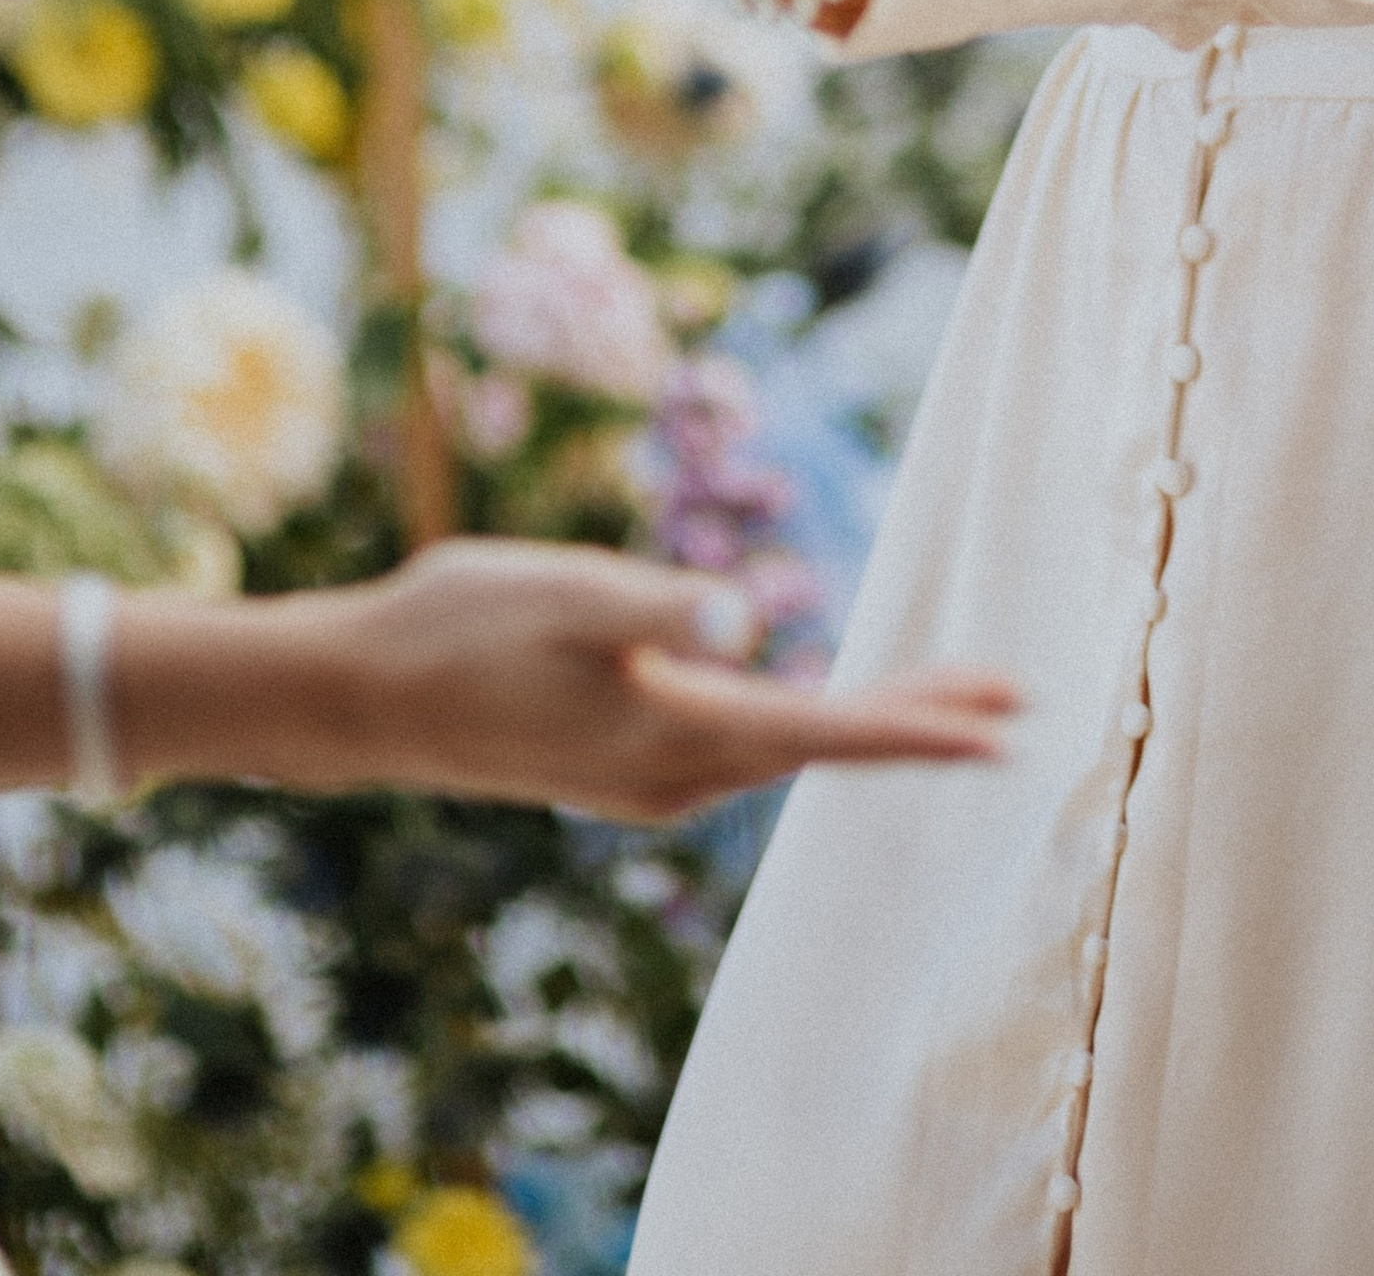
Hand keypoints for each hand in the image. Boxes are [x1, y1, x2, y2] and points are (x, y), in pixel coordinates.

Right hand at [314, 538, 1016, 819]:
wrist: (362, 699)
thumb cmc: (457, 630)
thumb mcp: (562, 594)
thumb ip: (655, 606)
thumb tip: (741, 620)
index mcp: (673, 730)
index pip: (825, 730)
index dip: (919, 726)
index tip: (1004, 728)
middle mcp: (674, 773)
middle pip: (823, 745)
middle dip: (920, 722)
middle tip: (1011, 700)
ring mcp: (647, 779)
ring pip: (785, 749)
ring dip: (867, 724)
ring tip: (943, 698)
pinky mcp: (620, 765)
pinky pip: (742, 748)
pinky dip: (802, 726)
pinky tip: (814, 709)